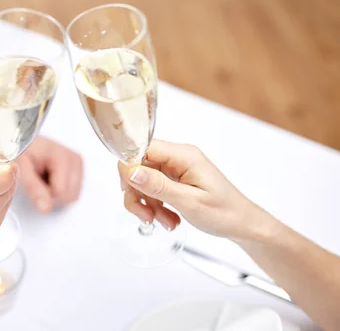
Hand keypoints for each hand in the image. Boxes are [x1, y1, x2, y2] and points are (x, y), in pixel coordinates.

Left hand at [16, 136, 82, 212]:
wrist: (23, 143)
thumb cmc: (21, 152)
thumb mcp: (21, 169)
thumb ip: (33, 188)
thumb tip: (45, 208)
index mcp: (63, 156)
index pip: (60, 191)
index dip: (43, 193)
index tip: (32, 180)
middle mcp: (74, 159)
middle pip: (69, 196)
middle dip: (50, 195)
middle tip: (36, 180)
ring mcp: (78, 166)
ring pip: (72, 197)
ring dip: (54, 195)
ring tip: (41, 179)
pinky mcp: (77, 172)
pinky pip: (71, 194)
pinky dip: (58, 192)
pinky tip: (48, 180)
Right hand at [119, 140, 275, 240]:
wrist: (243, 225)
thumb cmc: (225, 213)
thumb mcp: (189, 202)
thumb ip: (157, 185)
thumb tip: (130, 170)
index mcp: (183, 155)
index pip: (141, 148)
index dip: (129, 169)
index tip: (129, 192)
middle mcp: (177, 157)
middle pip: (138, 166)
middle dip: (137, 193)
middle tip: (146, 216)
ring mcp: (176, 169)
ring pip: (143, 181)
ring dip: (147, 204)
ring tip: (164, 222)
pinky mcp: (175, 180)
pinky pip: (153, 189)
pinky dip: (155, 206)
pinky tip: (168, 219)